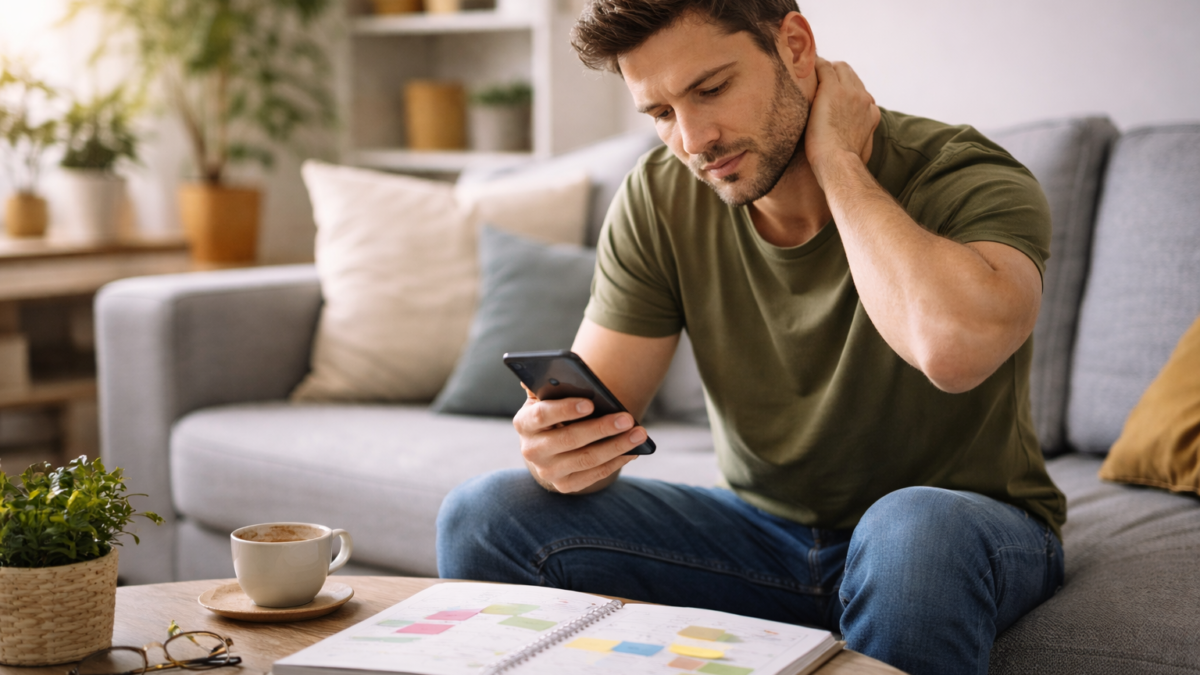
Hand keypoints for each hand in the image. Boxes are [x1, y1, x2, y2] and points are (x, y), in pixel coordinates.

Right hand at [513, 385, 644, 493]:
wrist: (547, 447)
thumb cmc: (552, 413)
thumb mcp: (546, 398)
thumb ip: (549, 385)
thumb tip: (552, 371)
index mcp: (524, 423)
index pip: (542, 415)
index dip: (565, 409)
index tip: (590, 403)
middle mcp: (531, 450)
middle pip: (569, 439)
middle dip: (601, 428)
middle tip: (627, 418)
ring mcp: (547, 471)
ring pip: (586, 459)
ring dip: (616, 446)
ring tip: (639, 434)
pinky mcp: (564, 485)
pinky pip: (594, 475)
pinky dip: (615, 462)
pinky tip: (633, 451)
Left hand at [805, 58, 879, 185]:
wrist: (839, 165)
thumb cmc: (843, 167)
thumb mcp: (860, 153)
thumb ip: (859, 141)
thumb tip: (855, 146)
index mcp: (871, 114)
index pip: (860, 93)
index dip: (846, 91)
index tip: (832, 95)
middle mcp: (863, 100)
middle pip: (851, 76)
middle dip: (837, 74)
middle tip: (818, 78)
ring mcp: (850, 93)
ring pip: (840, 68)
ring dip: (826, 68)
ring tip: (809, 72)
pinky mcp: (833, 90)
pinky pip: (824, 67)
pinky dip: (815, 65)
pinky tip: (803, 68)